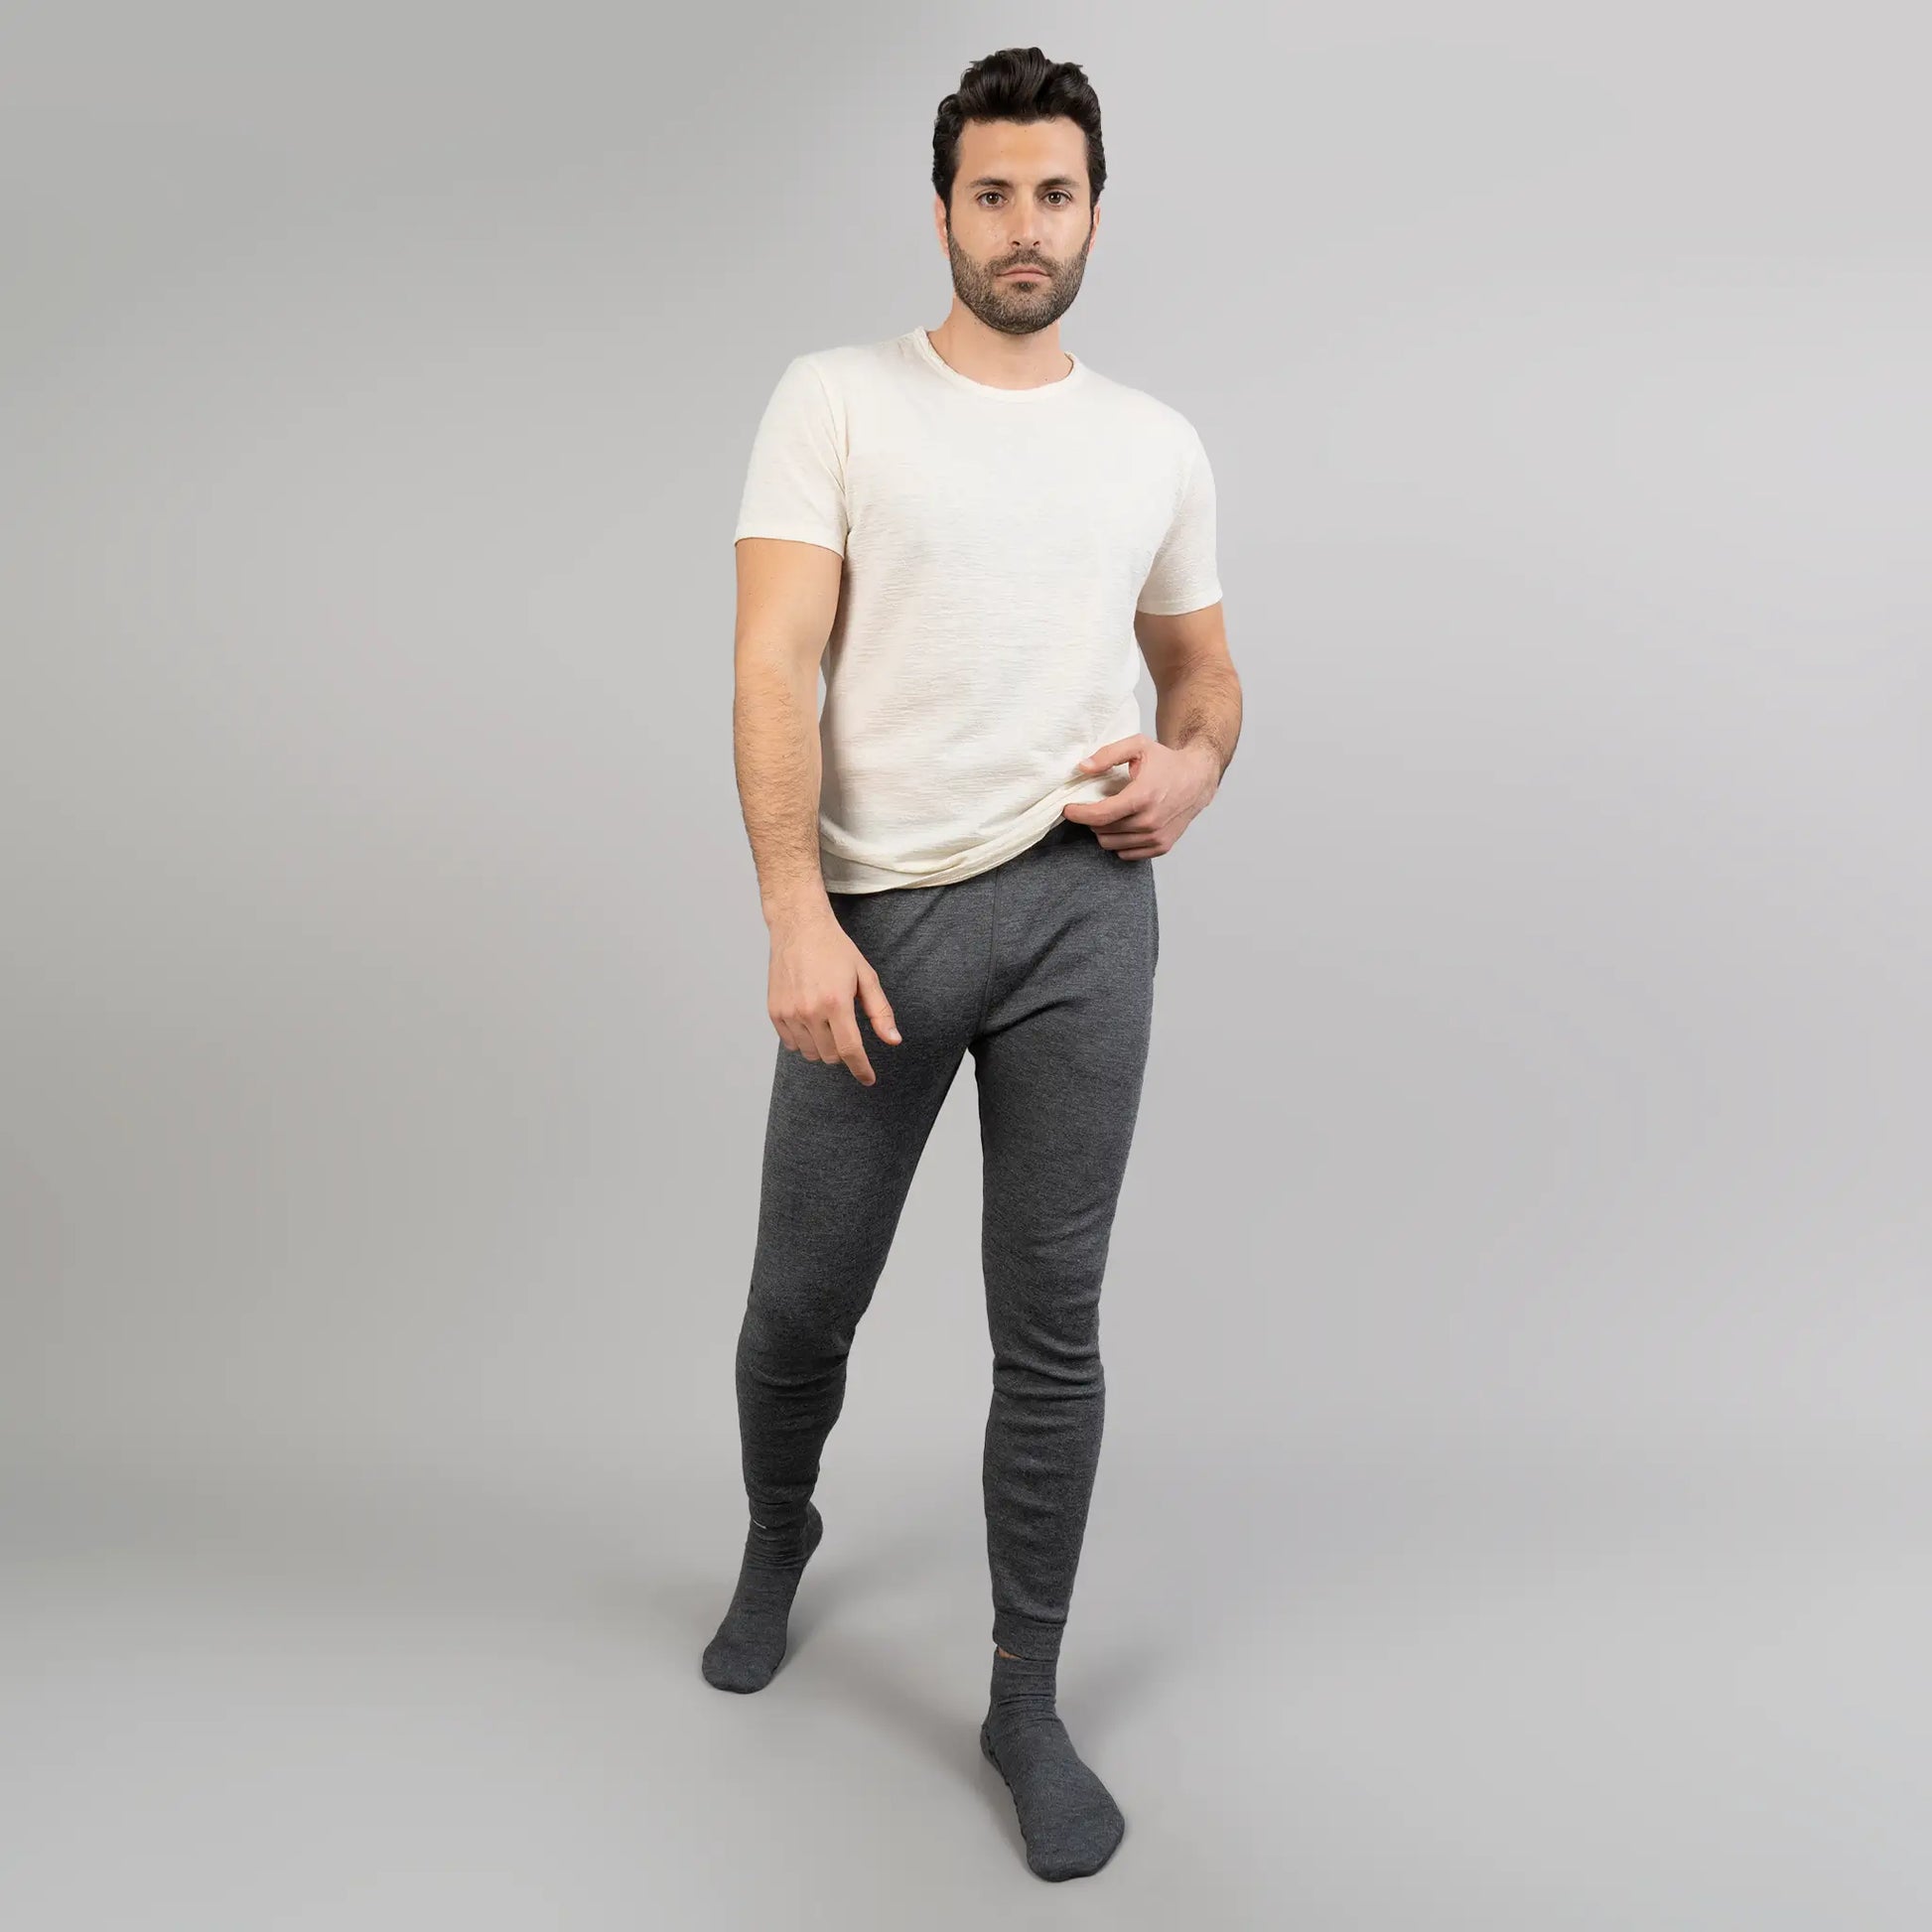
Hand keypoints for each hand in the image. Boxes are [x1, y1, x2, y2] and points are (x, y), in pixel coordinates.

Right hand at [767, 907, 901, 1085]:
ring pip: (810, 1053)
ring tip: (826, 1020)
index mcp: (836, 1002)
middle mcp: (810, 1010)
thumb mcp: (865, 976)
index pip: (850, 1050)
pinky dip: (803, 1039)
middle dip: (843, 1051)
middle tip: (845, 1027)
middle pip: (831, 1055)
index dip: (861, 1069)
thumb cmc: (835, 949)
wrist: (799, 928)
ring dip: (823, 1046)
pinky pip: (791, 1044)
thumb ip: (880, 1011)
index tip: (868, 1079)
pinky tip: (809, 1019)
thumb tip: (894, 1041)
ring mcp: (789, 1012)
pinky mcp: (775, 1012)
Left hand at [1060, 735, 1218, 857]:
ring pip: (1111, 845)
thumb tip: (1082, 768)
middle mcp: (1151, 821)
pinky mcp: (1162, 846)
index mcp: (1143, 797)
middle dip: (1091, 819)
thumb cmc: (1166, 761)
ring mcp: (1157, 837)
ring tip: (1110, 814)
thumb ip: (1107, 754)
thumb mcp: (1138, 745)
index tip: (1068, 809)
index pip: (1101, 816)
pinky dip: (1119, 842)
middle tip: (1094, 806)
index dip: (1079, 814)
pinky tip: (1124, 825)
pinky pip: (1126, 854)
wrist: (1198, 778)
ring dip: (1104, 832)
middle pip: (1103, 832)